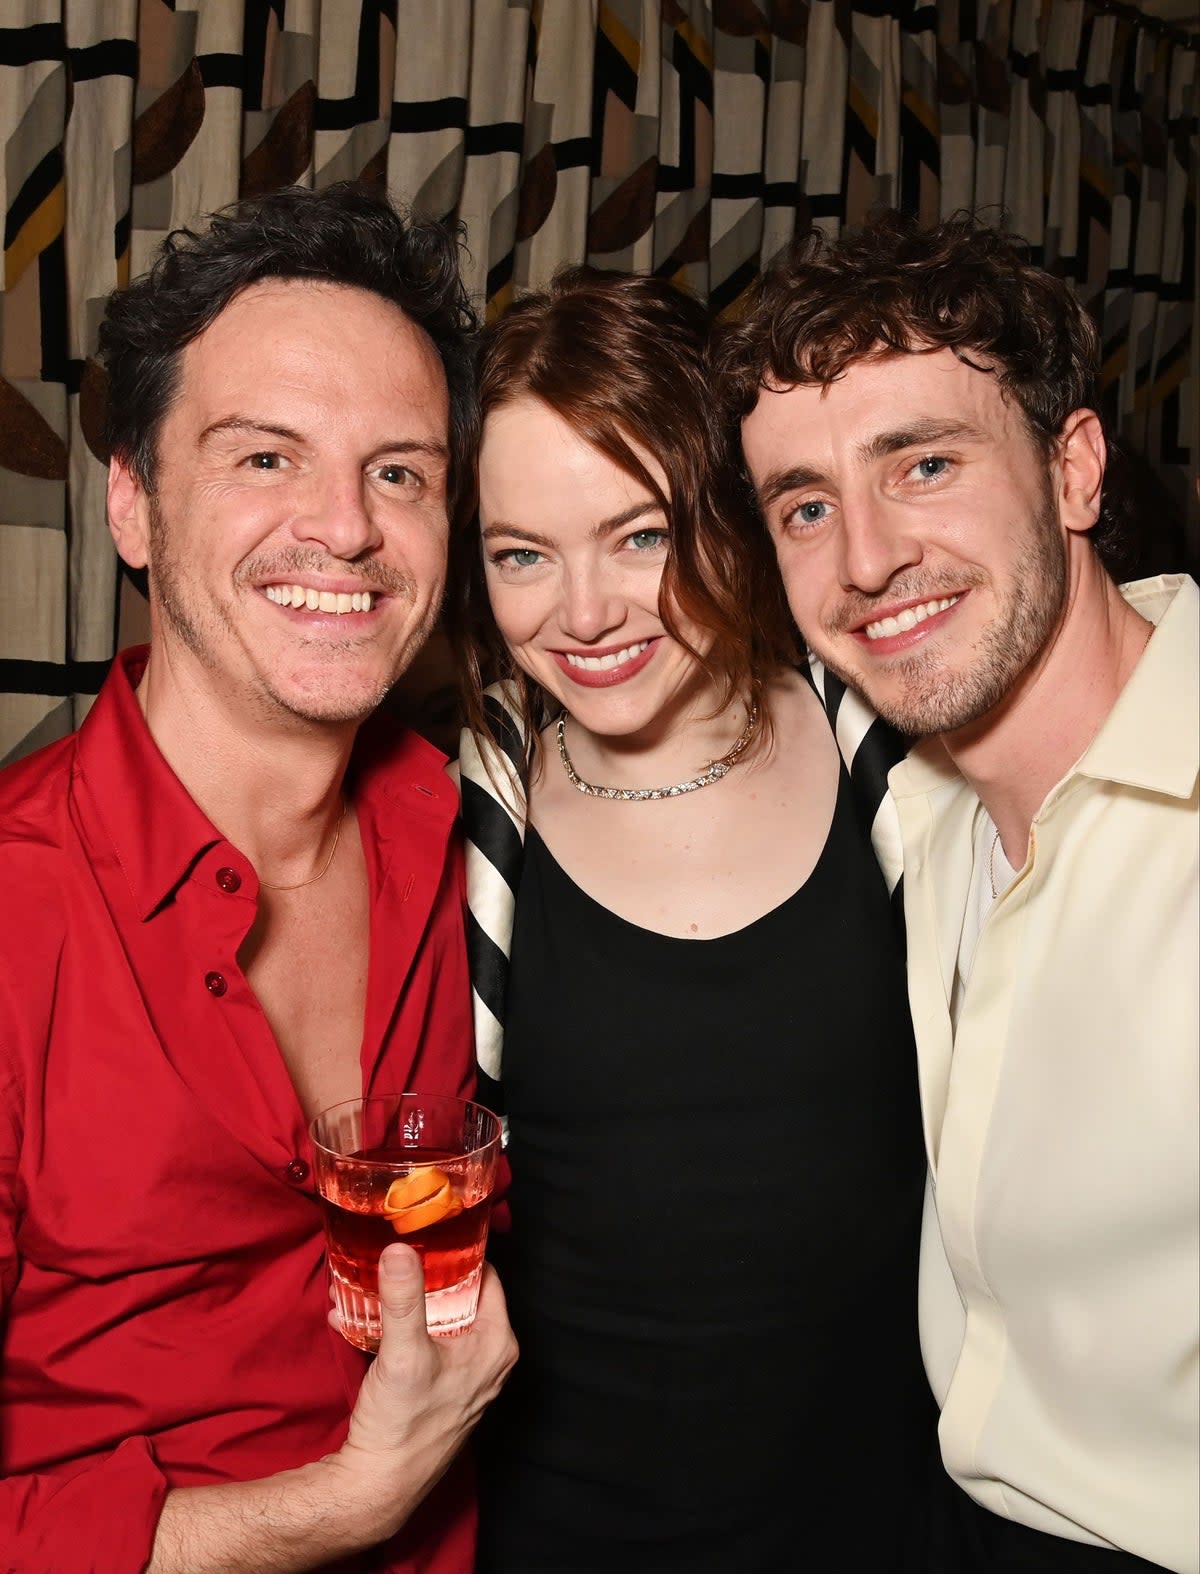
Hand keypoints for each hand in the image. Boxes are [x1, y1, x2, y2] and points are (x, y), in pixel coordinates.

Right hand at [328, 1245, 516, 1541]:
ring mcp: (470, 1373)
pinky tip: (374, 1317)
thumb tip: (400, 1249)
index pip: (487, 1274)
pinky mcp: (446, 1386)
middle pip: (463, 1293)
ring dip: (414, 1300)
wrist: (379, 1484)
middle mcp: (492, 1356)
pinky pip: (432, 1339)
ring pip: (444, 1316)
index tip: (429, 1229)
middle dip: (429, 1273)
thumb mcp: (404, 1353)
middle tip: (399, 1250)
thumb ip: (403, 1297)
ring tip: (382, 1280)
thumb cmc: (403, 1424)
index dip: (459, 1249)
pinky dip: (408, 1325)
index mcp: (497, 1342)